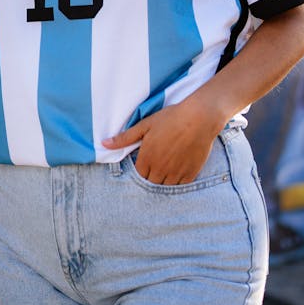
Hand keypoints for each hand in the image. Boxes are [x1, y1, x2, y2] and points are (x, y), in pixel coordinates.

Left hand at [103, 97, 222, 184]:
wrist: (199, 117)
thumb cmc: (171, 118)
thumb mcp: (145, 125)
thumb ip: (125, 138)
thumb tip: (104, 144)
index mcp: (147, 158)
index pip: (139, 175)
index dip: (142, 169)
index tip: (147, 162)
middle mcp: (160, 169)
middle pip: (151, 183)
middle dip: (152, 176)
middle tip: (158, 164)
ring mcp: (176, 173)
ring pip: (165, 186)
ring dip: (164, 180)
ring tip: (168, 167)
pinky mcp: (190, 174)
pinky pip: (181, 186)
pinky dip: (178, 181)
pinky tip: (179, 169)